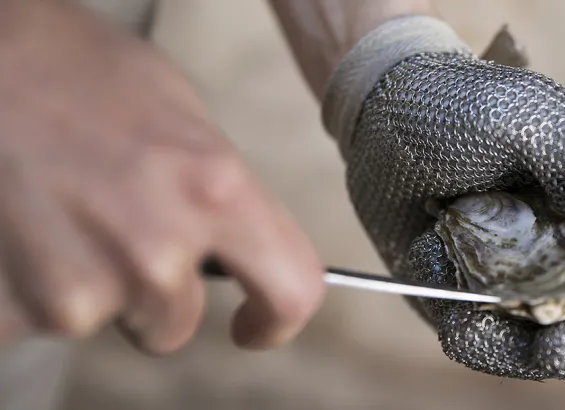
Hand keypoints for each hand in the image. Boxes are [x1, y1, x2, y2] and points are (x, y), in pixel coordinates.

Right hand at [0, 0, 324, 353]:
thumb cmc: (66, 66)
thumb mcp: (175, 108)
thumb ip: (216, 187)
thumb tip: (232, 236)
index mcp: (214, 189)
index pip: (290, 289)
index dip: (278, 318)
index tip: (255, 324)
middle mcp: (157, 251)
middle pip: (175, 323)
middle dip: (151, 292)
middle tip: (109, 228)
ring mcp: (83, 289)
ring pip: (107, 322)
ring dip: (90, 287)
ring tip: (57, 215)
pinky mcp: (17, 312)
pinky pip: (38, 320)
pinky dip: (29, 289)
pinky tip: (19, 231)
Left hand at [322, 16, 564, 379]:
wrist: (381, 116)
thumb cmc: (458, 107)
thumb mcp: (521, 116)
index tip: (554, 348)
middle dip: (536, 351)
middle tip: (475, 338)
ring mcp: (525, 278)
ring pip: (528, 344)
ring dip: (486, 333)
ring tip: (442, 287)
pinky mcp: (480, 295)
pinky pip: (480, 333)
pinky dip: (455, 317)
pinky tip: (427, 261)